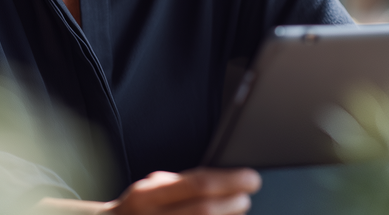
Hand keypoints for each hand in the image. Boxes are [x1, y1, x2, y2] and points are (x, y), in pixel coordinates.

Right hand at [35, 167, 260, 214]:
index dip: (231, 181)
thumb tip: (223, 177)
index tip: (252, 178)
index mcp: (147, 196)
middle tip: (246, 198)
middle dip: (234, 204)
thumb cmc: (137, 210)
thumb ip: (180, 183)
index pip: (198, 184)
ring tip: (237, 212)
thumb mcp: (150, 188)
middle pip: (206, 211)